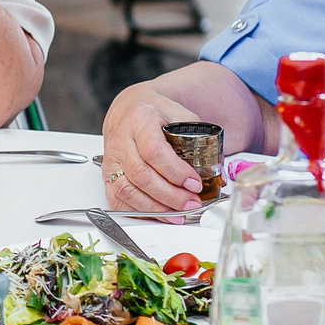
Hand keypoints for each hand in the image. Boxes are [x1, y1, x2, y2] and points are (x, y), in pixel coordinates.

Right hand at [102, 83, 210, 211]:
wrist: (128, 110)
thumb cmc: (155, 113)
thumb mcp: (179, 115)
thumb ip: (198, 139)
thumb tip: (218, 173)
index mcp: (140, 119)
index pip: (154, 151)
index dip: (175, 172)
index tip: (194, 183)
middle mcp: (121, 140)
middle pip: (142, 175)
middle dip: (170, 195)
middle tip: (192, 202)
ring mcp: (111, 160)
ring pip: (128, 190)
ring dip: (156, 207)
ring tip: (179, 213)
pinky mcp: (107, 175)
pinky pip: (118, 199)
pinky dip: (140, 211)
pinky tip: (159, 213)